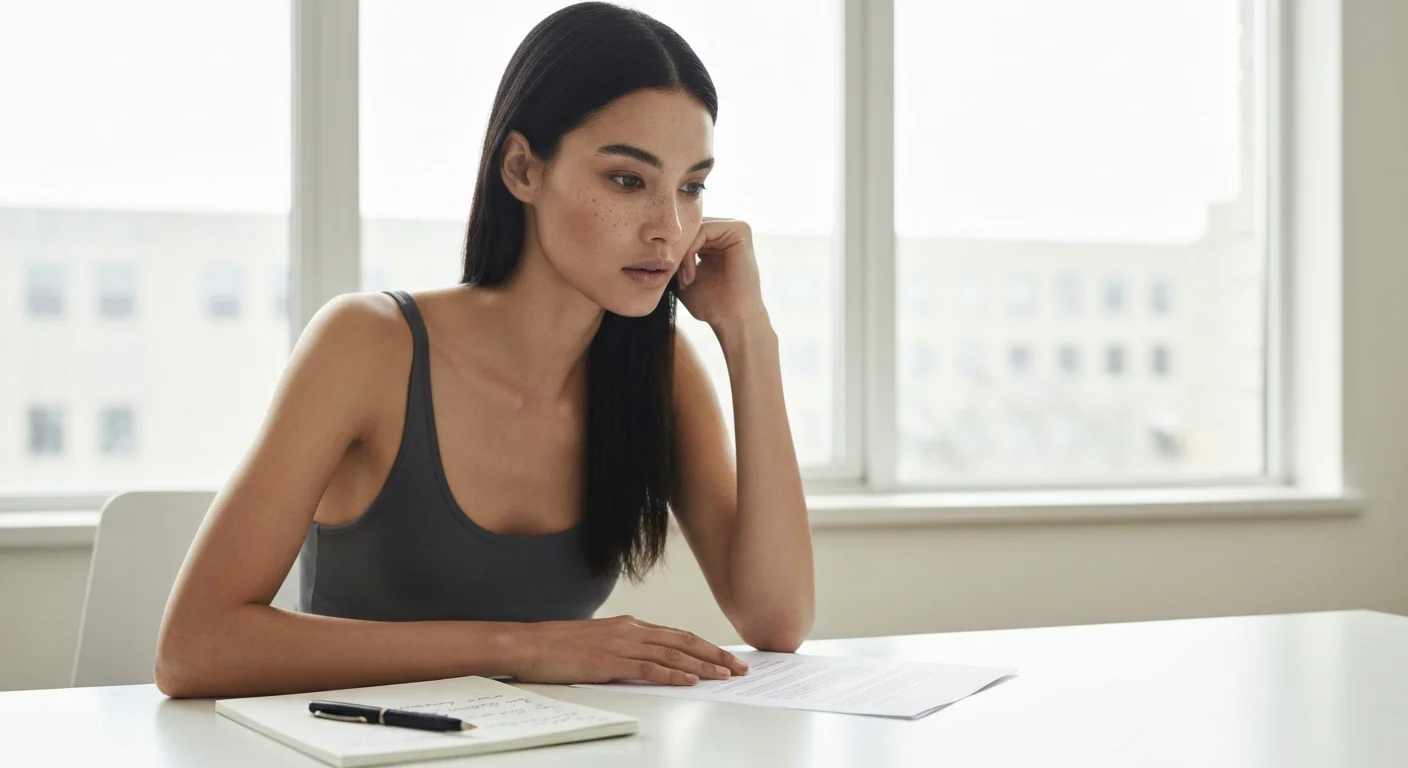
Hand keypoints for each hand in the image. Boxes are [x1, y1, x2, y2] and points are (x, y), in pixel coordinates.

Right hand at [509, 615, 749, 685]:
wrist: (530, 644)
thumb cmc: (560, 646)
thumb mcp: (599, 642)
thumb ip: (625, 647)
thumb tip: (648, 659)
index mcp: (630, 625)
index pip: (677, 635)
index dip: (705, 646)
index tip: (725, 656)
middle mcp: (631, 631)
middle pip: (683, 641)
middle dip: (715, 654)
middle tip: (739, 667)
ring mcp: (621, 645)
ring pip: (673, 654)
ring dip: (702, 666)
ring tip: (724, 676)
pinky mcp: (610, 662)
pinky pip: (649, 668)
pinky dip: (673, 674)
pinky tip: (690, 680)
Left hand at [676, 217, 767, 329]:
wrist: (733, 320)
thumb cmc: (710, 305)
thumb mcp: (684, 278)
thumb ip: (674, 259)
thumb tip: (653, 246)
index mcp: (716, 241)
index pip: (686, 232)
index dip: (672, 252)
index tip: (668, 278)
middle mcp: (727, 232)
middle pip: (690, 227)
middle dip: (677, 251)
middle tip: (674, 278)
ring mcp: (735, 228)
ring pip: (695, 228)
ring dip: (683, 254)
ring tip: (684, 280)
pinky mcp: (741, 230)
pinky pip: (704, 229)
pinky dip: (691, 251)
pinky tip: (691, 275)